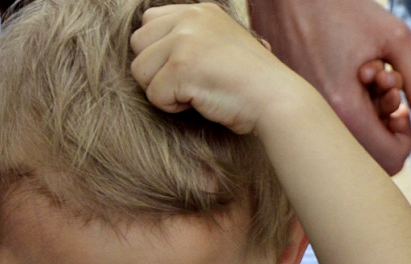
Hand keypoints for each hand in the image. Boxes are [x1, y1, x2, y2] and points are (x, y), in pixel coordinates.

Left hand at [131, 3, 288, 135]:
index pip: (148, 22)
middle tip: (184, 84)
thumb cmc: (246, 83)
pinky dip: (171, 107)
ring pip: (140, 70)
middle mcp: (190, 18)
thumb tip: (152, 51)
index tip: (182, 69)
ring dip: (160, 90)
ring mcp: (185, 40)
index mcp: (198, 10)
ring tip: (192, 92)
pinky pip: (153, 95)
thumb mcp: (218, 44)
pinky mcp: (181, 66)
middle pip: (138, 44)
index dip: (157, 52)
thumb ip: (188, 38)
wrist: (272, 98)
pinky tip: (198, 101)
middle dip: (153, 71)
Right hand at [247, 0, 410, 173]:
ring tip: (361, 74)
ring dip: (365, 113)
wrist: (283, 0)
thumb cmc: (336, 9)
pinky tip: (343, 77)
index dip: (404, 137)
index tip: (398, 106)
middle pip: (368, 155)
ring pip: (349, 143)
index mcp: (344, 112)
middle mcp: (320, 126)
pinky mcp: (295, 115)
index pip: (390, 161)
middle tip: (380, 84)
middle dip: (383, 123)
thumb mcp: (394, 39)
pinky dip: (345, 109)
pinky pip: (329, 130)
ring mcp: (304, 123)